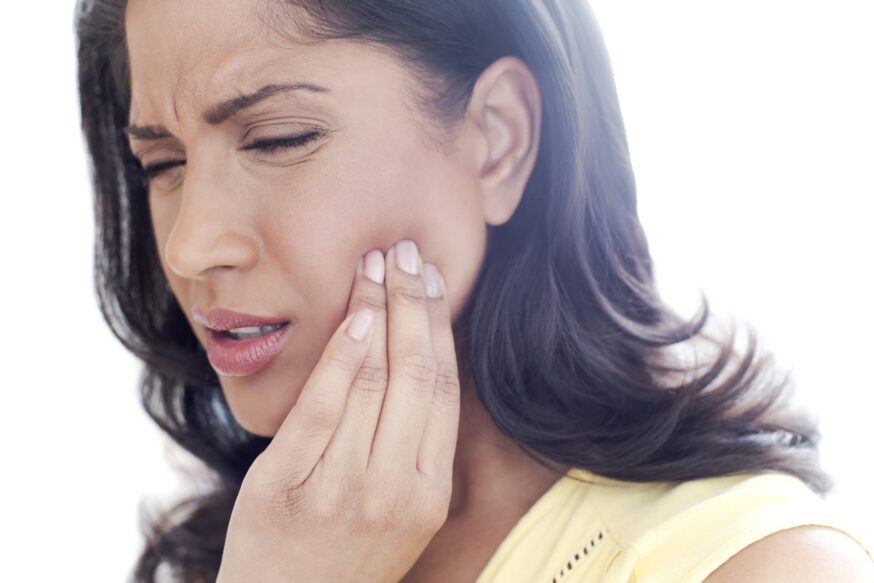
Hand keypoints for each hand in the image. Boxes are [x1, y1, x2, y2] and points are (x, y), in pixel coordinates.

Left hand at [216, 239, 460, 582]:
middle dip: (413, 303)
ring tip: (377, 264)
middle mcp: (396, 489)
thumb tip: (414, 354)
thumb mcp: (398, 507)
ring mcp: (343, 488)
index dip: (439, 326)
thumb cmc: (343, 551)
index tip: (433, 278)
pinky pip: (324, 408)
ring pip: (375, 381)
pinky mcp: (290, 485)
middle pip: (417, 374)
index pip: (444, 389)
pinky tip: (352, 316)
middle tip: (407, 250)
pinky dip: (341, 357)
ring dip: (377, 312)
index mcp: (429, 491)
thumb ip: (410, 442)